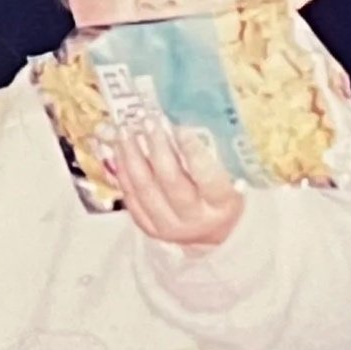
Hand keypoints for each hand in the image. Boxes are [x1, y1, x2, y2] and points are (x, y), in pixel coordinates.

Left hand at [109, 124, 244, 249]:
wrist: (213, 232)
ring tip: (125, 131)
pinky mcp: (152, 229)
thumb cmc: (223, 194)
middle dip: (157, 148)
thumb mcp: (230, 175)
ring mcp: (171, 227)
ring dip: (132, 157)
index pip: (207, 176)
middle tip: (148, 121)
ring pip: (146, 190)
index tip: (179, 126)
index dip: (193, 150)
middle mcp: (196, 219)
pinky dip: (124, 173)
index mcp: (223, 203)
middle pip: (172, 182)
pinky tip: (119, 151)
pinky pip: (132, 200)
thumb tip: (181, 117)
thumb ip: (211, 151)